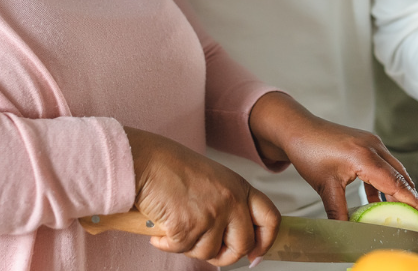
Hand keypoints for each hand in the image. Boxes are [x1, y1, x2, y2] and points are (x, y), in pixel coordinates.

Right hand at [125, 127, 277, 266]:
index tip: (256, 254)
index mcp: (239, 188)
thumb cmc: (172, 166)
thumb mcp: (213, 179)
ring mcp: (211, 215)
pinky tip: (161, 229)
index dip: (265, 242)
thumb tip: (232, 234)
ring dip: (191, 247)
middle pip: (243, 245)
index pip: (271, 219)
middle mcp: (231, 201)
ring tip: (177, 228)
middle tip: (208, 251)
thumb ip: (228, 203)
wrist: (146, 161)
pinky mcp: (188, 227)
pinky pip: (182, 250)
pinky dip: (167, 244)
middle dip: (225, 255)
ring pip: (210, 252)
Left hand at [247, 92, 417, 223]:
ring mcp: (370, 143)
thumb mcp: (325, 187)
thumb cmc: (309, 151)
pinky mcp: (366, 143)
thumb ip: (339, 212)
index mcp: (365, 157)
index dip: (414, 203)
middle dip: (412, 199)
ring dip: (398, 190)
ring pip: (393, 170)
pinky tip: (378, 199)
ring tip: (403, 211)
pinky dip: (384, 182)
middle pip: (401, 177)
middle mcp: (373, 147)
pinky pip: (382, 165)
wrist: (298, 128)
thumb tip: (346, 233)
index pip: (396, 185)